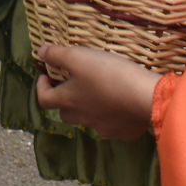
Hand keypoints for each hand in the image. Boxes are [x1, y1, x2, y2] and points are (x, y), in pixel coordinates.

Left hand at [33, 43, 159, 139]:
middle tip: (72, 84)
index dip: (41, 87)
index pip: (44, 99)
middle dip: (65, 99)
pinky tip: (120, 105)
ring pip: (88, 120)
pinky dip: (110, 116)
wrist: (145, 97)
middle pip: (65, 113)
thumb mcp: (79, 57)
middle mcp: (82, 118)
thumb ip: (57, 54)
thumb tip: (40, 53)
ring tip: (98, 92)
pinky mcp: (122, 132)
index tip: (46, 76)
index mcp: (69, 100)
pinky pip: (111, 125)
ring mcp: (103, 128)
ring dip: (88, 108)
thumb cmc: (108, 75)